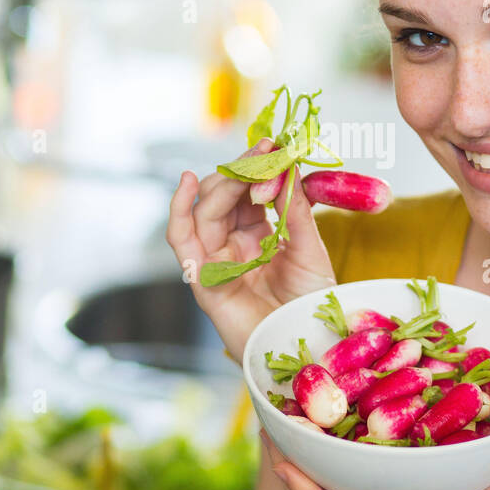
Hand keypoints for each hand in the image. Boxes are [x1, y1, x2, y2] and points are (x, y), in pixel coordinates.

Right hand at [166, 137, 336, 363]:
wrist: (308, 347)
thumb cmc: (310, 304)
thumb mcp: (310, 248)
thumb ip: (294, 209)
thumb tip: (287, 165)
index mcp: (259, 235)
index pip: (249, 192)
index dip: (259, 167)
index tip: (275, 142)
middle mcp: (233, 245)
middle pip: (224, 197)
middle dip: (242, 171)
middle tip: (265, 152)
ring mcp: (216, 261)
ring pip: (204, 210)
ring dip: (224, 184)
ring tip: (247, 168)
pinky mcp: (203, 280)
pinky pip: (182, 240)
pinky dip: (179, 209)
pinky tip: (188, 182)